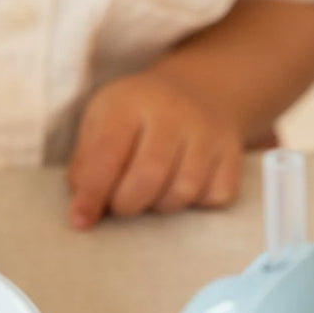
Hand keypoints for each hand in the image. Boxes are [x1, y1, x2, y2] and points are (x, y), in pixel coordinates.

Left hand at [66, 70, 243, 228]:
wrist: (197, 91)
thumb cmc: (136, 114)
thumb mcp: (101, 121)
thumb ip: (86, 163)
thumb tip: (82, 210)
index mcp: (130, 102)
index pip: (108, 154)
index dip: (92, 193)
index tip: (80, 221)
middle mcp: (173, 113)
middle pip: (149, 177)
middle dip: (127, 204)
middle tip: (119, 204)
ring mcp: (207, 132)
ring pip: (183, 191)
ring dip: (159, 206)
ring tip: (149, 192)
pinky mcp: (232, 152)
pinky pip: (215, 196)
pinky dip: (195, 204)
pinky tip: (180, 186)